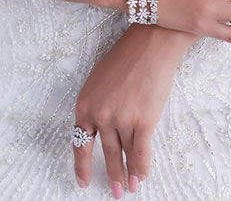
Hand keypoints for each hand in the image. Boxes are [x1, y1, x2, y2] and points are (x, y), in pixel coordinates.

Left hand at [72, 23, 196, 193]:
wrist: (150, 44)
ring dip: (128, 174)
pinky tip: (142, 176)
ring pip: (124, 154)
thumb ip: (98, 107)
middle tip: (115, 190)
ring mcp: (121, 119)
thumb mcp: (100, 82)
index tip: (83, 182)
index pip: (80, 142)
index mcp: (85, 104)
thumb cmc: (126, 58)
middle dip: (111, 174)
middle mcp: (100, 115)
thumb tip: (103, 131)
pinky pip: (141, 152)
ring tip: (130, 187)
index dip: (82, 165)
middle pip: (106, 153)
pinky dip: (142, 167)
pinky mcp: (143, 121)